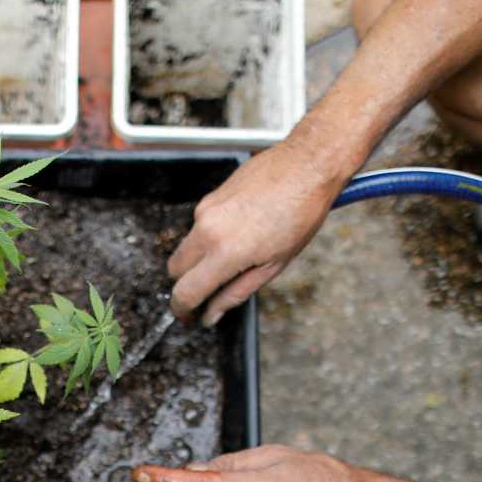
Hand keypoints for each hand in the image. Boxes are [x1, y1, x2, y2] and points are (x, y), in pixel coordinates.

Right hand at [168, 141, 342, 326]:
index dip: (183, 310)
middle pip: (175, 269)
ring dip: (199, 260)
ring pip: (186, 247)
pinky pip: (198, 227)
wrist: (306, 166)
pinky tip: (239, 233)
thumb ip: (236, 292)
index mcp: (226, 252)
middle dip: (186, 284)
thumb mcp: (274, 265)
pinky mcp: (209, 198)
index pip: (185, 291)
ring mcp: (205, 210)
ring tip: (235, 256)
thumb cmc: (300, 213)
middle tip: (208, 291)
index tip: (188, 316)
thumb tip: (213, 314)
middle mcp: (207, 229)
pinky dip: (210, 238)